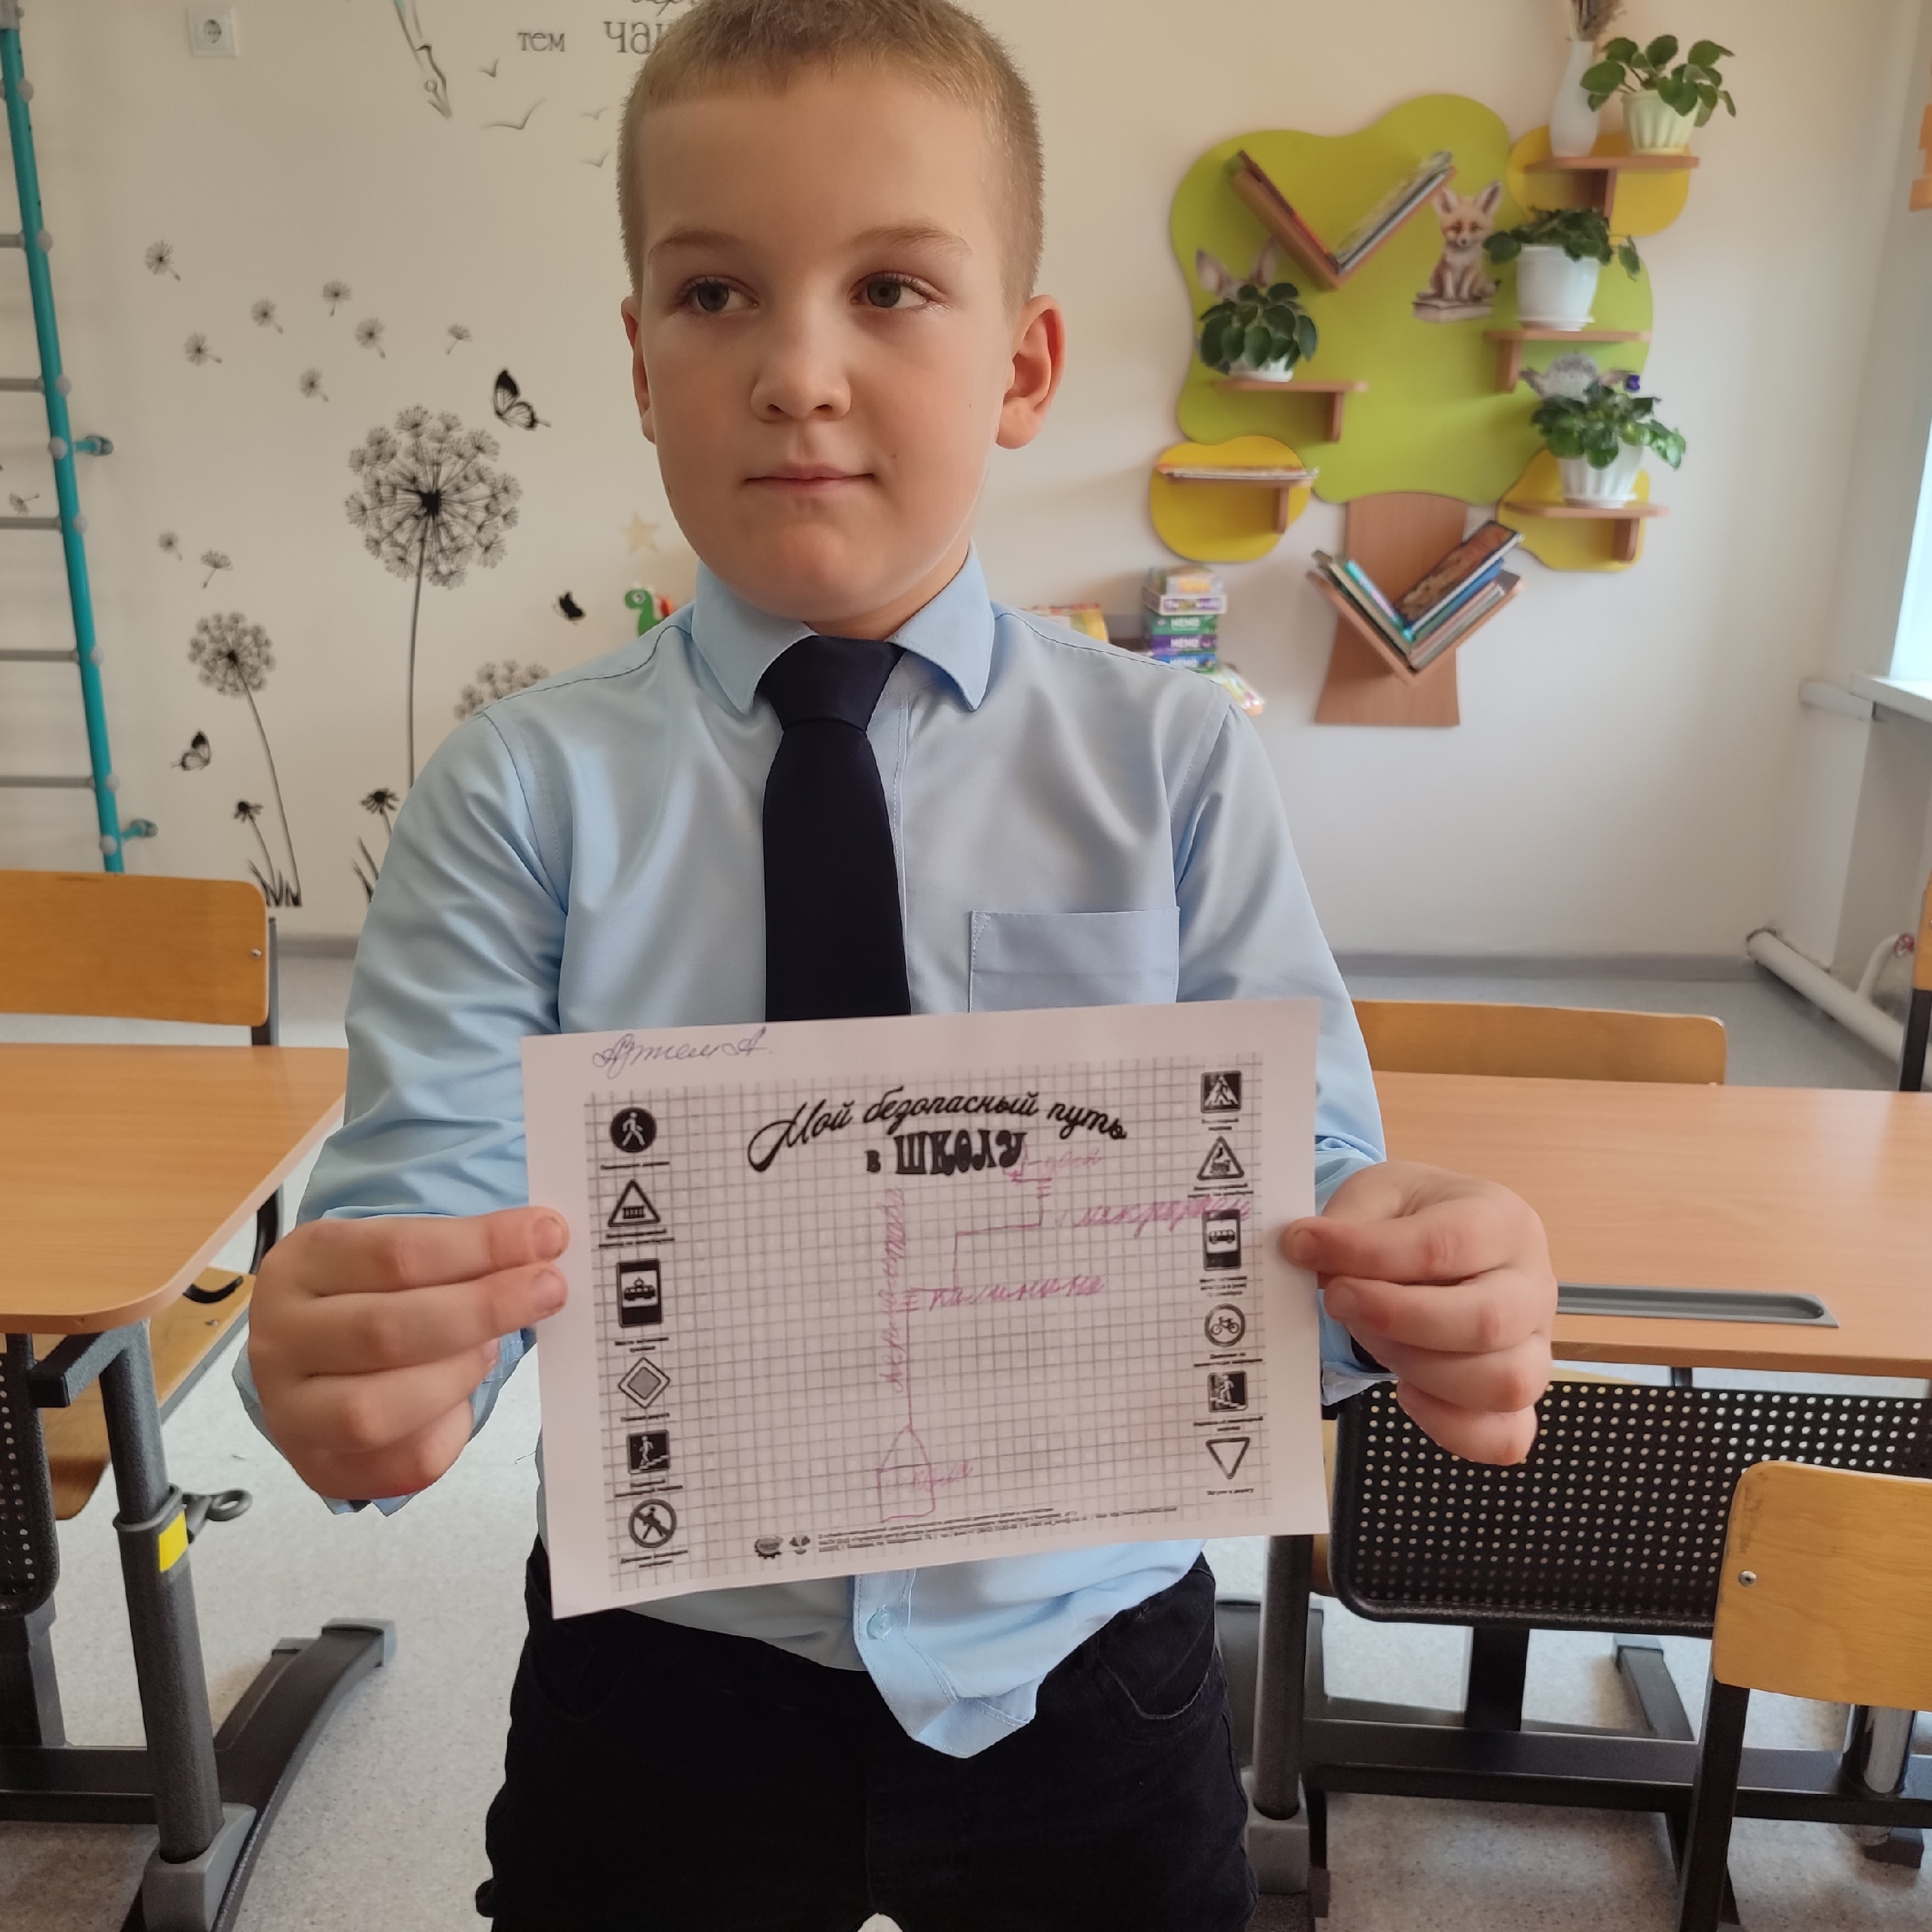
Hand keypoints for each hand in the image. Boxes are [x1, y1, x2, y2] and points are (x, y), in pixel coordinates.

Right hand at [248, 1206, 567, 1501]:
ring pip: (376, 1410)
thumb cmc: (376, 1295)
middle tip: (548, 1290)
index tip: (547, 1236)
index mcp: (301, 1263)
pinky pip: (396, 1463)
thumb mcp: (400, 1254)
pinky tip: (463, 1403)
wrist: (320, 1358)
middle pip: (386, 1331)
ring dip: (456, 1378)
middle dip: (482, 1310)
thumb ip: (461, 1252)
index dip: (481, 1245)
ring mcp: (289, 1411)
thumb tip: (543, 1245)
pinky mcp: (318, 1467)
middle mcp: (280, 1338)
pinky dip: (448, 1431)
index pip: (396, 1252)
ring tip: (490, 1350)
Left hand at [1282, 1161, 1555, 1463]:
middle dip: (1394, 1318)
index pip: (1446, 1244)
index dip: (1369, 1254)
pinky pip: (1504, 1435)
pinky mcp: (1520, 1398)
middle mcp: (1532, 1286)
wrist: (1445, 1241)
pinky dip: (1449, 1425)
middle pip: (1486, 1322)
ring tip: (1374, 1337)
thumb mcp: (1378, 1192)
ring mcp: (1535, 1347)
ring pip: (1502, 1383)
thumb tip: (1308, 1251)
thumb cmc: (1414, 1217)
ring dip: (1417, 1368)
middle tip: (1338, 1299)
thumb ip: (1349, 1221)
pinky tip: (1408, 1392)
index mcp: (1502, 1220)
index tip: (1305, 1248)